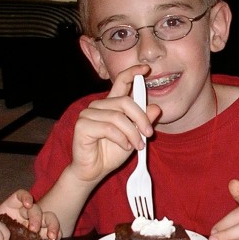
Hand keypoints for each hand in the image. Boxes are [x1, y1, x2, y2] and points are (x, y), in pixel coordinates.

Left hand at [0, 189, 61, 239]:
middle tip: (33, 229)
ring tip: (50, 237)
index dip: (26, 197)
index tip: (27, 205)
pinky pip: (53, 231)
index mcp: (13, 207)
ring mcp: (36, 223)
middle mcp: (25, 213)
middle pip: (36, 209)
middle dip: (37, 217)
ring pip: (49, 217)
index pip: (21, 195)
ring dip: (51, 226)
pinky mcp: (42, 234)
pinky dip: (56, 235)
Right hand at [67, 66, 159, 184]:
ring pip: (118, 117)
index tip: (146, 69)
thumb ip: (143, 122)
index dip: (132, 73)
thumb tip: (156, 107)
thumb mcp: (134, 136)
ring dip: (132, 133)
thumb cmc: (112, 153)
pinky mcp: (82, 126)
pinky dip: (121, 139)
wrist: (95, 170)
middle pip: (125, 102)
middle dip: (141, 118)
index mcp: (111, 104)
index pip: (121, 82)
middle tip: (149, 134)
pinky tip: (124, 147)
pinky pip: (108, 128)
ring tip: (137, 146)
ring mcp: (88, 114)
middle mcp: (98, 105)